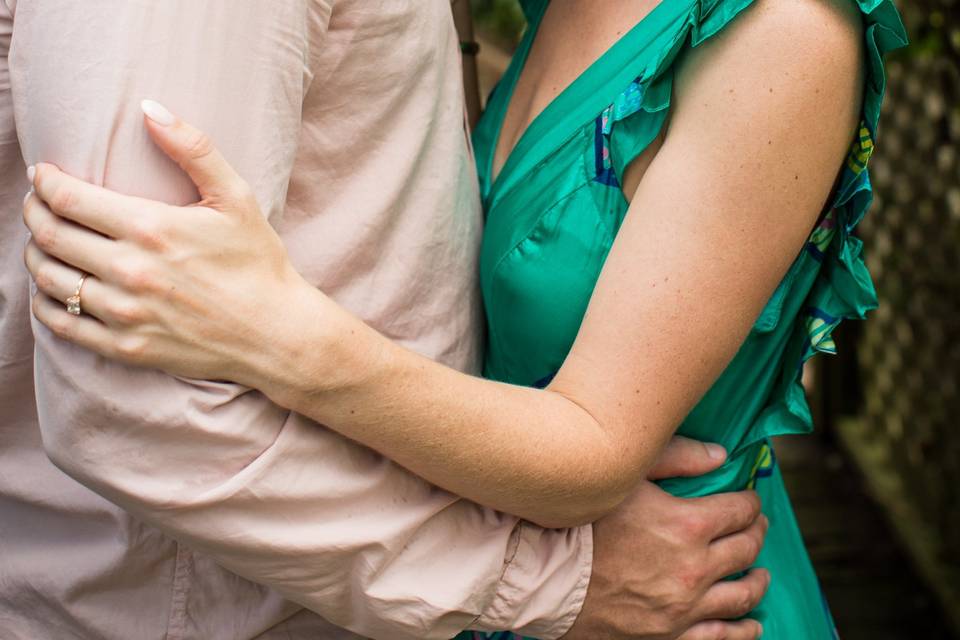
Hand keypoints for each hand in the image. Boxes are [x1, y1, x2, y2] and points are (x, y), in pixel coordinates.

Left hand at [22, 101, 319, 385]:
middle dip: (34, 212)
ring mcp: (126, 312)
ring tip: (47, 243)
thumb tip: (149, 107)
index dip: (44, 182)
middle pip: (50, 235)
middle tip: (38, 204)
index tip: (44, 175)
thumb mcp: (237, 198)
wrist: (276, 334)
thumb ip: (193, 149)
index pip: (67, 198)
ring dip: (37, 255)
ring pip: (49, 278)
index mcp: (153, 228)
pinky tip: (54, 290)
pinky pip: (62, 324)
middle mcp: (131, 271)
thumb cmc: (258, 263)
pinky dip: (45, 303)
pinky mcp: (126, 347)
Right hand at [564, 445, 767, 639]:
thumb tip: (722, 456)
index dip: (749, 501)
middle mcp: (694, 569)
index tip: (748, 499)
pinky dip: (743, 630)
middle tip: (756, 526)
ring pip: (741, 595)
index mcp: (687, 526)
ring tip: (761, 574)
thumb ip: (676, 458)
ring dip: (757, 581)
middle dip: (756, 533)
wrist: (544, 577)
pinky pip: (721, 637)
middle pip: (746, 549)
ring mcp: (684, 608)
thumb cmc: (580, 522)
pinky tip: (752, 624)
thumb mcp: (625, 477)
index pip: (739, 510)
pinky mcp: (669, 635)